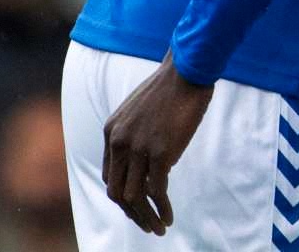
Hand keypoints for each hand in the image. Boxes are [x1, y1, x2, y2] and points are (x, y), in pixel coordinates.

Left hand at [101, 53, 213, 234]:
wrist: (188, 70)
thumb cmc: (172, 86)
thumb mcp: (142, 109)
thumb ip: (137, 132)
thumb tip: (151, 157)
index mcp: (111, 132)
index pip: (111, 176)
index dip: (124, 196)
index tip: (140, 206)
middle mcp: (119, 143)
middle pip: (116, 192)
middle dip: (131, 214)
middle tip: (148, 225)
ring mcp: (138, 148)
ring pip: (133, 197)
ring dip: (145, 217)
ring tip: (159, 228)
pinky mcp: (160, 152)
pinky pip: (156, 190)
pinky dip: (162, 208)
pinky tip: (169, 216)